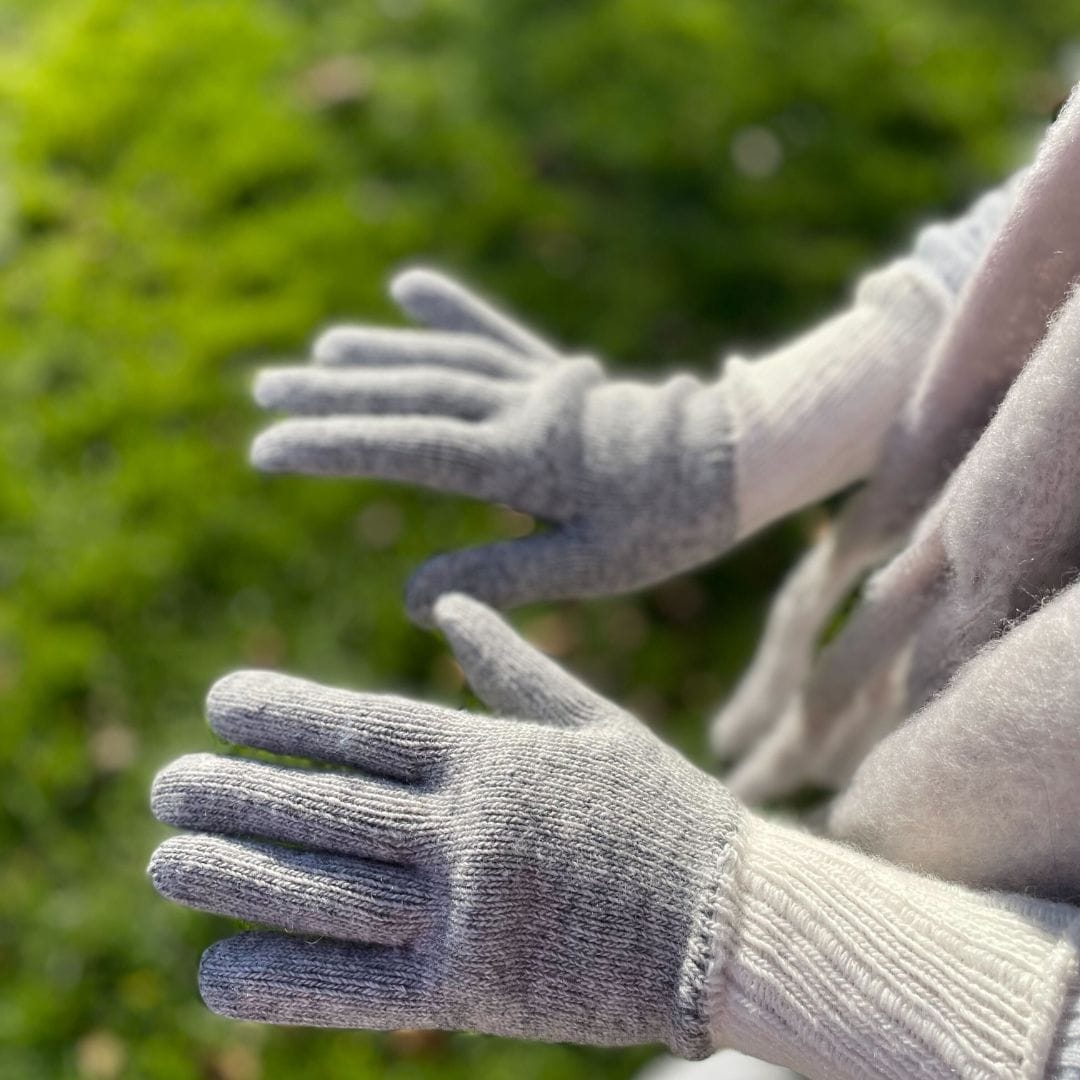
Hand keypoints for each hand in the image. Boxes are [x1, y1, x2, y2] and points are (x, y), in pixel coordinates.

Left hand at [149, 594, 741, 1056]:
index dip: (285, 712)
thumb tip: (447, 599)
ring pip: (329, 892)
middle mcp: (470, 828)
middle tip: (164, 784)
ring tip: (164, 860)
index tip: (219, 700)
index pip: (367, 727)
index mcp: (495, 757)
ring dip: (238, 877)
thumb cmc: (664, 812)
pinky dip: (287, 981)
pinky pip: (364, 987)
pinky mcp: (476, 989)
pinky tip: (220, 972)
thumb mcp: (594, 722)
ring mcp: (471, 911)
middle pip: (329, 807)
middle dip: (236, 793)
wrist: (736, 923)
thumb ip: (512, 664)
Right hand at [251, 268, 735, 622]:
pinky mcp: (556, 373)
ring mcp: (537, 383)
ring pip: (441, 361)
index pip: (407, 448)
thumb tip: (412, 599)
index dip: (333, 448)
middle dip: (331, 396)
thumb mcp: (586, 567)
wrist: (732, 459)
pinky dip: (450, 312)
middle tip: (263, 390)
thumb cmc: (664, 524)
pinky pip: (495, 336)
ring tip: (315, 356)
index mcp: (521, 460)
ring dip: (374, 355)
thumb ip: (497, 574)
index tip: (267, 448)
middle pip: (410, 393)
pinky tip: (408, 287)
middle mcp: (519, 409)